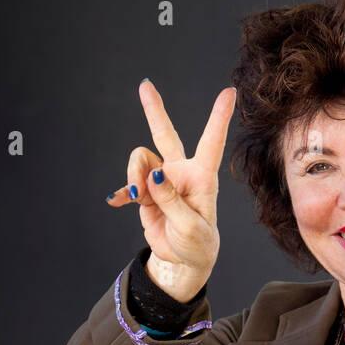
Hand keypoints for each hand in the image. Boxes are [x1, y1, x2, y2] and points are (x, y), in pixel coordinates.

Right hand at [106, 79, 236, 301]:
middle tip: (145, 85)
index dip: (219, 117)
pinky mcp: (146, 194)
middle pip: (165, 134)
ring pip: (140, 162)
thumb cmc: (197, 242)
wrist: (185, 259)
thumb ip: (171, 200)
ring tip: (140, 200)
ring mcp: (161, 181)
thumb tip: (154, 175)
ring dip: (133, 177)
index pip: (211, 142)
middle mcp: (180, 172)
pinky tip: (116, 201)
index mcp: (201, 176)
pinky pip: (128, 185)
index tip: (229, 92)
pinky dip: (122, 193)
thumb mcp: (190, 226)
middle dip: (154, 109)